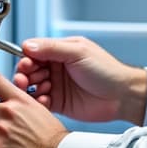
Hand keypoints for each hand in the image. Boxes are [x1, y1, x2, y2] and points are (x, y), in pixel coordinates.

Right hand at [13, 36, 146, 125]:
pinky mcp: (59, 103)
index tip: (25, 65)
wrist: (122, 96)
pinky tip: (45, 102)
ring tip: (36, 91)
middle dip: (25, 75)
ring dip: (30, 89)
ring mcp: (57, 85)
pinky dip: (38, 102)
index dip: (26, 59)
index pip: (34, 52)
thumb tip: (28, 44)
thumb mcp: (78, 53)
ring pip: (33, 87)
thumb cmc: (107, 70)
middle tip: (24, 80)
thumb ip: (52, 48)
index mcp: (60, 51)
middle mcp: (56, 67)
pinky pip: (41, 102)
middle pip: (30, 70)